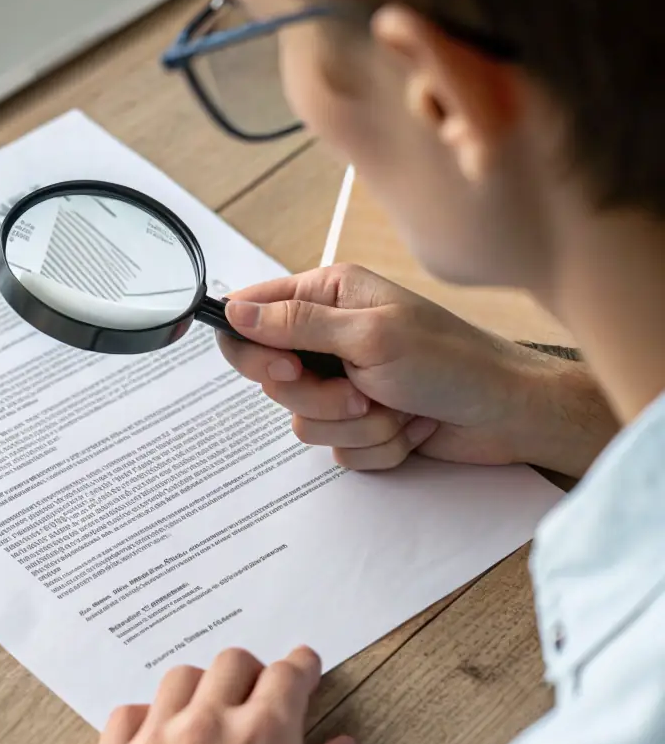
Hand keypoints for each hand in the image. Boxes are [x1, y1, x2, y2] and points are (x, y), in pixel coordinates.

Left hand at [84, 646, 357, 743]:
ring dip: (203, 692)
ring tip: (210, 721)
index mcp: (264, 742)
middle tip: (260, 699)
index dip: (302, 667)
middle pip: (232, 664)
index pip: (287, 675)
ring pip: (179, 681)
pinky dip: (148, 720)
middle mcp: (205, 729)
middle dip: (255, 675)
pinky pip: (126, 716)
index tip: (304, 668)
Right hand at [221, 264, 615, 475]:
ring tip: (397, 407)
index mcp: (329, 295)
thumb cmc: (453, 362)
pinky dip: (376, 445)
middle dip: (319, 397)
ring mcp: (346, 381)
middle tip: (361, 390)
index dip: (255, 350)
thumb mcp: (370, 335)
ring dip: (355, 424)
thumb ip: (297, 324)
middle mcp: (331, 335)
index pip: (252, 315)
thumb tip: (234, 310)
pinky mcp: (362, 421)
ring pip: (304, 420)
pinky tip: (411, 426)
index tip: (287, 370)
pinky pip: (337, 447)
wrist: (509, 414)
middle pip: (273, 379)